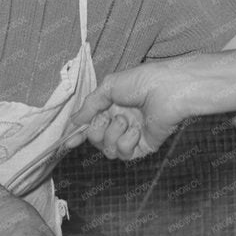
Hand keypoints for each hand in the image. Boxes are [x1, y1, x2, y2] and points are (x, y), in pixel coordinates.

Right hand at [71, 61, 191, 159]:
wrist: (167, 89)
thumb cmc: (142, 81)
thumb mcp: (109, 87)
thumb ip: (90, 105)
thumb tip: (74, 121)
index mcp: (113, 106)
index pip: (92, 124)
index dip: (79, 134)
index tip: (68, 142)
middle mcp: (122, 121)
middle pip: (96, 139)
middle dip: (96, 131)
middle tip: (106, 119)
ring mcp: (132, 135)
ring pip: (108, 149)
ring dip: (112, 135)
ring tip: (125, 121)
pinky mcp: (144, 146)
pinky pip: (125, 154)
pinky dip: (126, 141)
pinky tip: (136, 129)